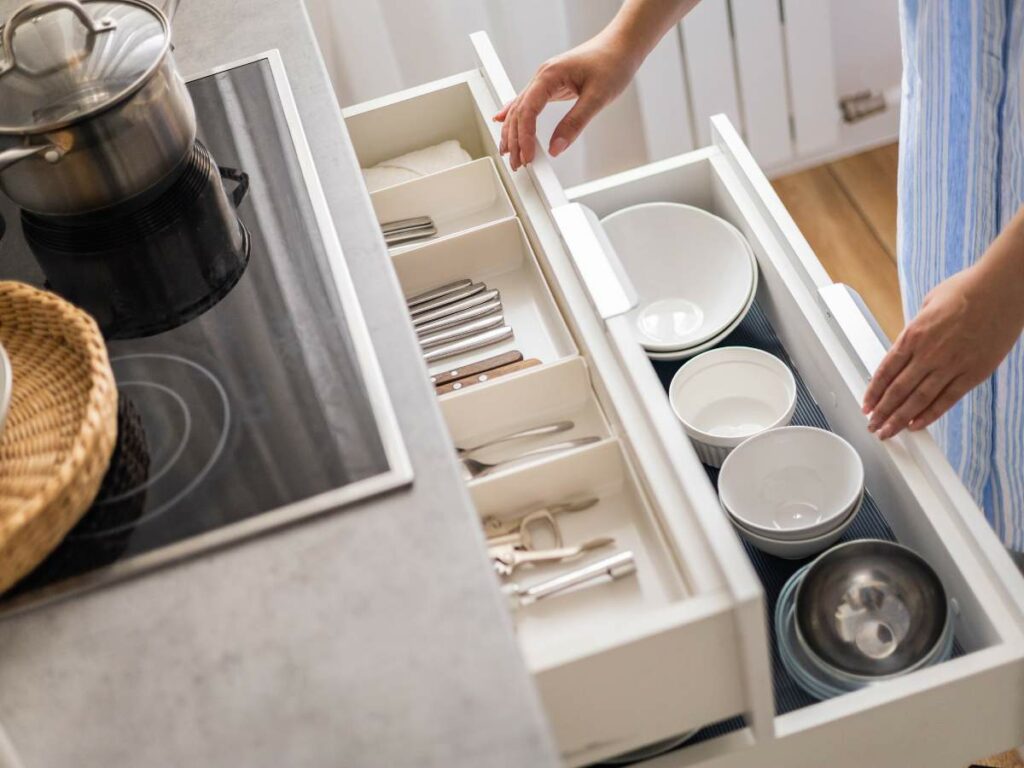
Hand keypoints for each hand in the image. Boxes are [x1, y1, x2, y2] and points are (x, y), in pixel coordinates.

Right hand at [493, 32, 639, 169]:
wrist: (622, 45)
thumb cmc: (612, 63)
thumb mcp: (597, 97)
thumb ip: (574, 123)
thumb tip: (556, 148)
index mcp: (550, 75)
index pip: (528, 110)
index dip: (525, 137)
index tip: (527, 156)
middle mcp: (542, 76)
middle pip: (519, 112)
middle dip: (514, 139)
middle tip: (517, 163)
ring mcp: (544, 80)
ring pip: (519, 108)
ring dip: (512, 131)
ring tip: (510, 153)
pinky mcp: (551, 84)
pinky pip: (527, 102)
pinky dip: (515, 116)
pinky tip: (503, 122)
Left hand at [862, 257, 1023, 438]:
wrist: (1002, 288)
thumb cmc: (967, 290)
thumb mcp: (928, 304)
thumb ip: (916, 328)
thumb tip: (908, 343)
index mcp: (913, 335)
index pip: (885, 371)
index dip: (873, 392)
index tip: (866, 405)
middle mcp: (928, 353)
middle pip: (898, 390)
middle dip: (882, 412)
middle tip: (873, 426)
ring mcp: (951, 365)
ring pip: (919, 400)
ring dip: (900, 419)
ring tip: (888, 432)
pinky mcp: (973, 373)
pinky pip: (947, 399)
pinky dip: (930, 415)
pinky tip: (917, 425)